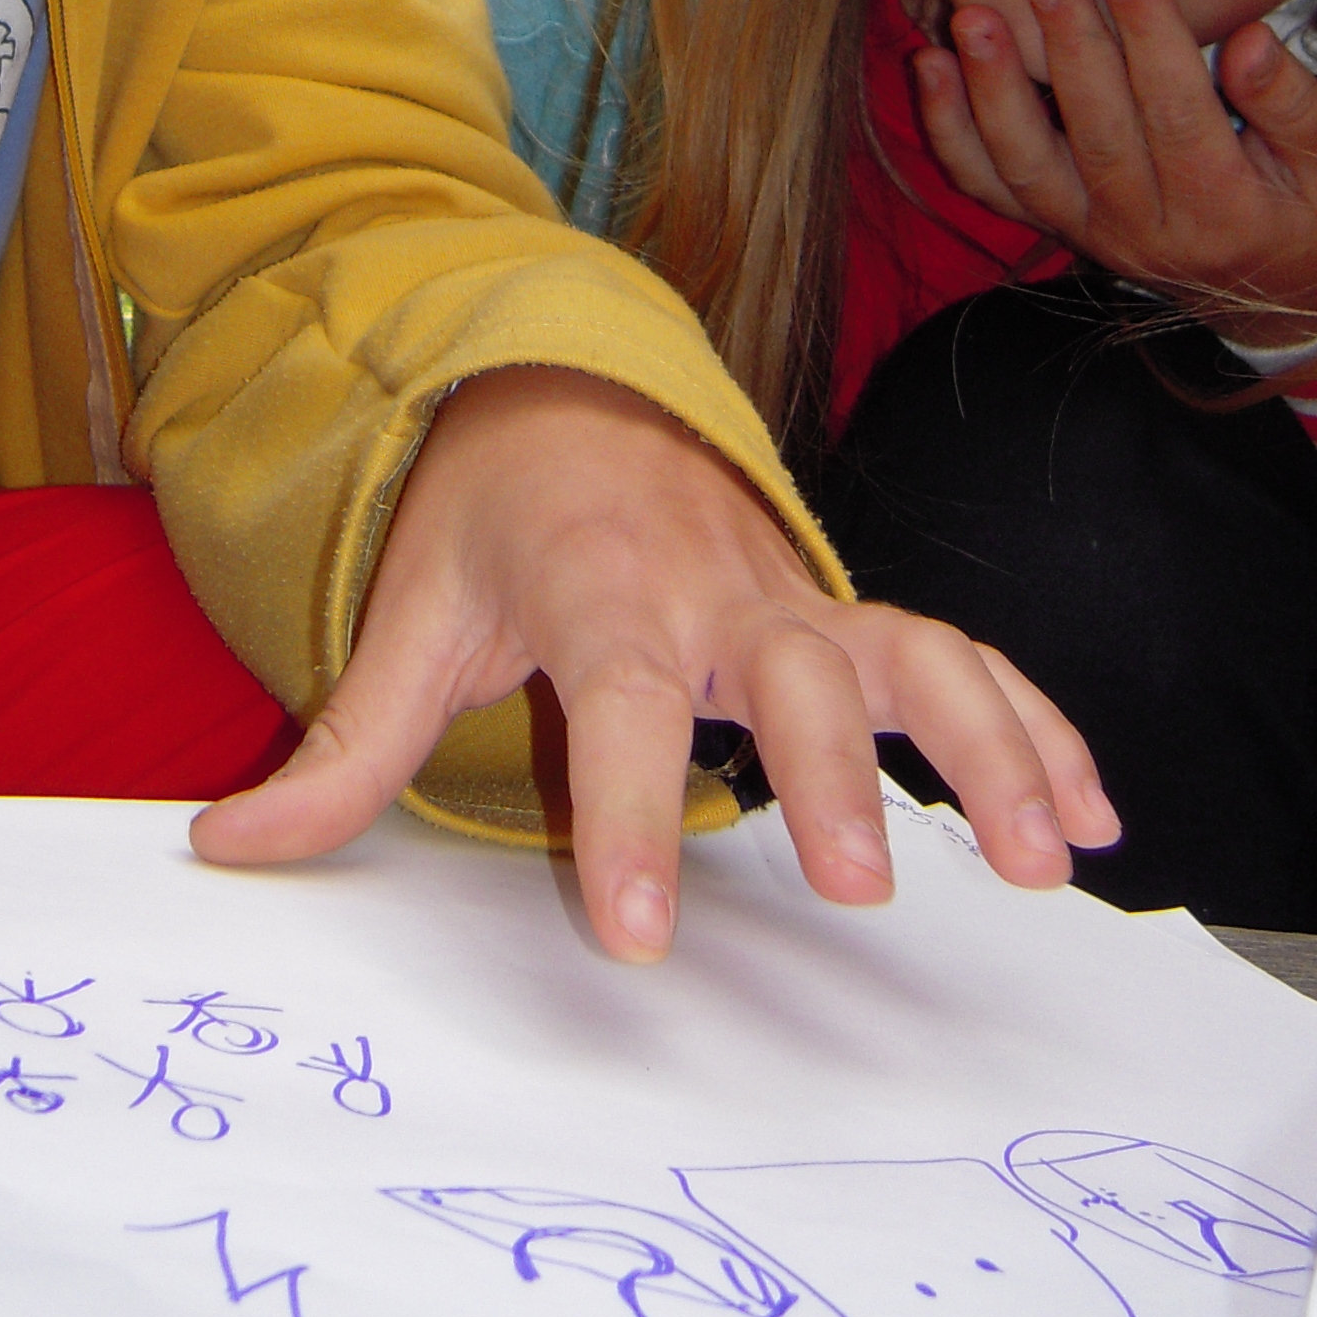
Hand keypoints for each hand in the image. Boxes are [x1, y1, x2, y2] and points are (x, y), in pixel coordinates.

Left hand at [190, 369, 1117, 961]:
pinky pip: (962, 657)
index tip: (634, 930)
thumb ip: (338, 748)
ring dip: (985, 749)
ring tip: (1039, 861)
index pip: (616, 708)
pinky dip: (1037, 726)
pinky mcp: (850, 611)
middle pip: (791, 676)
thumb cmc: (487, 516)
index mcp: (600, 592)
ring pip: (914, 654)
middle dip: (832, 776)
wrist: (564, 386)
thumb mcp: (407, 613)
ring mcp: (799, 595)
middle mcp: (717, 589)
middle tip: (861, 887)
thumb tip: (227, 853)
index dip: (624, 815)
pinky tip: (1089, 816)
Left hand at [914, 0, 1316, 333]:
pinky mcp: (1058, 228)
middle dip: (1066, 43)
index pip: (1176, 109)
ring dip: (991, 90)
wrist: (1279, 309)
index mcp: (1222, 209)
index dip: (1147, 32)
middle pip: (1096, 130)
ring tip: (971, 18)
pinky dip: (950, 132)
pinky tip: (928, 66)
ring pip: (1027, 166)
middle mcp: (1145, 229)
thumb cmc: (1316, 222)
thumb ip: (1296, 107)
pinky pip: (992, 187)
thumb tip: (1249, 42)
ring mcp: (1092, 232)